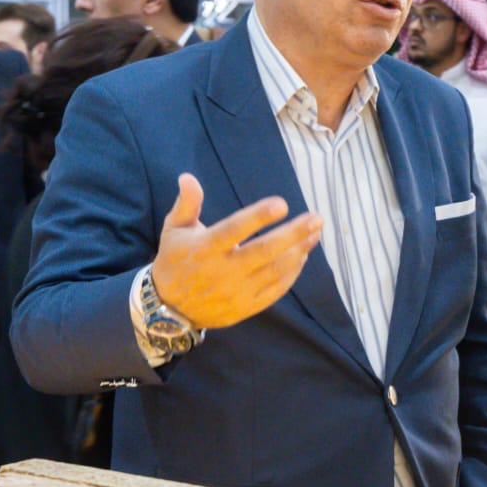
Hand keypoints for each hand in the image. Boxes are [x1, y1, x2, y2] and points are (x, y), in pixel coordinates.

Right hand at [149, 174, 322, 329]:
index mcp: (205, 248)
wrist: (170, 308)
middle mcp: (222, 271)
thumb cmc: (175, 261)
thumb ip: (187, 203)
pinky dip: (291, 274)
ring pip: (275, 271)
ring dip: (298, 251)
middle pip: (264, 251)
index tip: (282, 204)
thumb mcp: (174, 229)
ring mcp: (236, 292)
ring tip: (315, 234)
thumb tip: (188, 177)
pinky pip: (275, 290)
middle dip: (293, 234)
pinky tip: (301, 256)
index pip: (234, 230)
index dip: (258, 217)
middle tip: (316, 219)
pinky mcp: (245, 307)